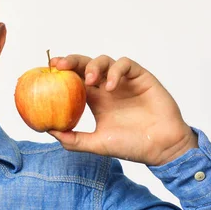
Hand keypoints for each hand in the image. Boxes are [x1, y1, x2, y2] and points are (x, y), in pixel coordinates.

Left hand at [47, 55, 197, 165]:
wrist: (162, 149)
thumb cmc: (131, 146)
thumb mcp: (96, 144)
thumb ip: (73, 139)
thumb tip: (48, 131)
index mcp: (95, 99)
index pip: (74, 79)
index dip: (61, 72)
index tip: (47, 71)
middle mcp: (107, 87)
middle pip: (85, 64)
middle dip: (71, 60)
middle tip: (60, 65)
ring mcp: (124, 81)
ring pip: (104, 60)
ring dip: (93, 66)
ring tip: (90, 80)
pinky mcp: (141, 77)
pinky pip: (125, 64)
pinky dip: (115, 71)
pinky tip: (110, 86)